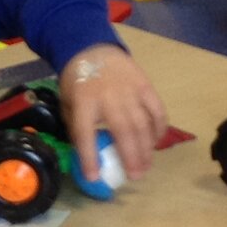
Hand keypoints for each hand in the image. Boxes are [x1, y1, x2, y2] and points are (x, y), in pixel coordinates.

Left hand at [58, 44, 167, 181]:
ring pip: (143, 123)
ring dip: (147, 148)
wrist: (93, 49)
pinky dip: (159, 128)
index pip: (85, 134)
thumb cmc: (78, 82)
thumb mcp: (67, 103)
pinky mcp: (145, 85)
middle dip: (131, 157)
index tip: (94, 178)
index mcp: (83, 101)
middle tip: (135, 177)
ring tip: (146, 166)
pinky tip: (156, 142)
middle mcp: (108, 96)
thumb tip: (87, 156)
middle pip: (123, 131)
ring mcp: (129, 90)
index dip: (89, 157)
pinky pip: (157, 110)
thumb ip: (76, 127)